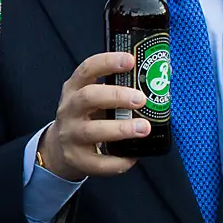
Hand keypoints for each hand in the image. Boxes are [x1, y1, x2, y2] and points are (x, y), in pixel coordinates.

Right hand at [35, 50, 149, 179]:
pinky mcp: (77, 159)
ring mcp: (71, 135)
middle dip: (117, 96)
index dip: (108, 62)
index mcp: (75, 88)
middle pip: (88, 97)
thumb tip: (165, 72)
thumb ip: (120, 87)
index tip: (130, 60)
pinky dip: (118, 161)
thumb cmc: (86, 117)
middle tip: (141, 99)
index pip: (88, 69)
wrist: (58, 150)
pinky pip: (98, 162)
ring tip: (144, 128)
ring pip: (93, 131)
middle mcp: (70, 110)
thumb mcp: (94, 98)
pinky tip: (132, 156)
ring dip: (121, 129)